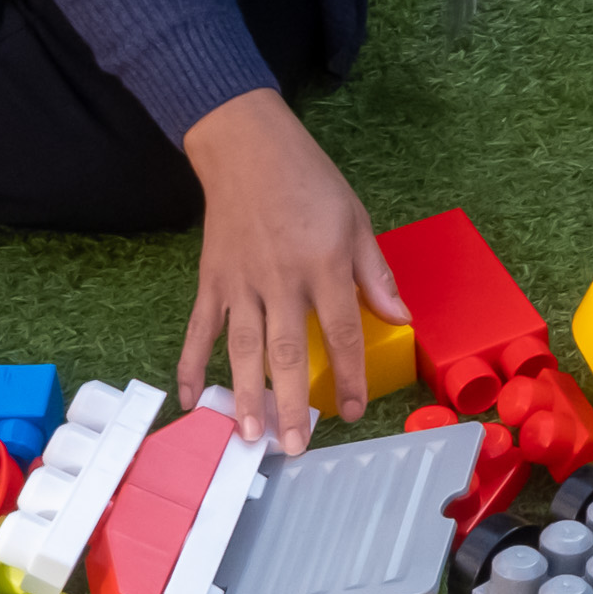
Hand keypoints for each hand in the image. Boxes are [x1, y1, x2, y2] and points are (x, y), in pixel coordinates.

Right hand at [176, 89, 410, 450]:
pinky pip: (199, 328)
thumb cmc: (308, 181)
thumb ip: (376, 274)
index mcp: (324, 264)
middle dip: (290, 403)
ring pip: (242, 348)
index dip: (348, 375)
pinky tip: (192, 399)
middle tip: (294, 446)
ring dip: (245, 394)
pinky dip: (191, 364)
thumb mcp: (356, 219)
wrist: (246, 147)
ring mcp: (240, 282)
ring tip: (249, 435)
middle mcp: (280, 278)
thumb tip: (401, 319)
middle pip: (286, 352)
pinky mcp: (211, 279)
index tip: (351, 410)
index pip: (342, 331)